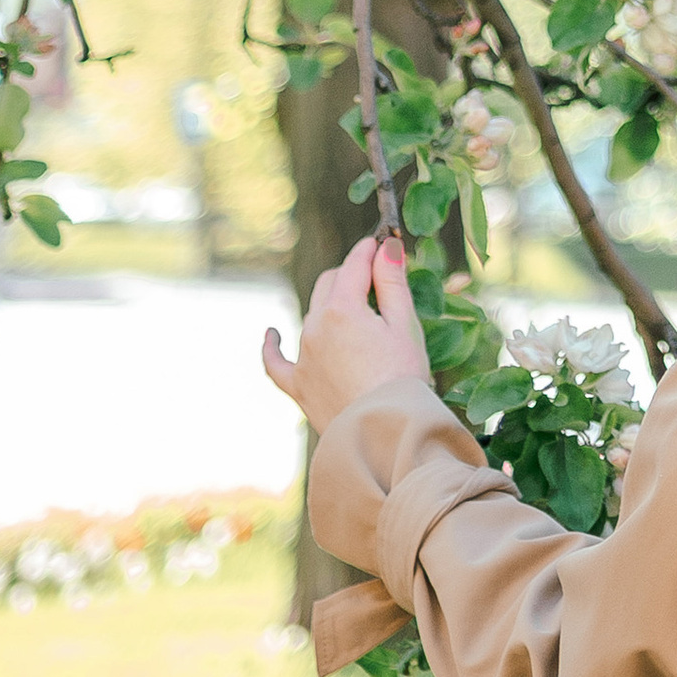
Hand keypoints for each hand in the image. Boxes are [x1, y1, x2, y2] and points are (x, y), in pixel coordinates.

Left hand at [263, 234, 429, 435]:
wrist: (385, 434)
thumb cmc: (403, 379)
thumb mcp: (405, 326)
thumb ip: (392, 282)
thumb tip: (386, 245)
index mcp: (342, 309)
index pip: (354, 264)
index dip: (371, 250)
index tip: (385, 242)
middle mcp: (314, 327)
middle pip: (329, 284)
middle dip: (351, 274)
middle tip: (377, 279)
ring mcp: (302, 357)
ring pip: (311, 316)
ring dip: (330, 307)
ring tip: (356, 314)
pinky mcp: (297, 386)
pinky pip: (276, 362)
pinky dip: (273, 347)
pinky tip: (271, 335)